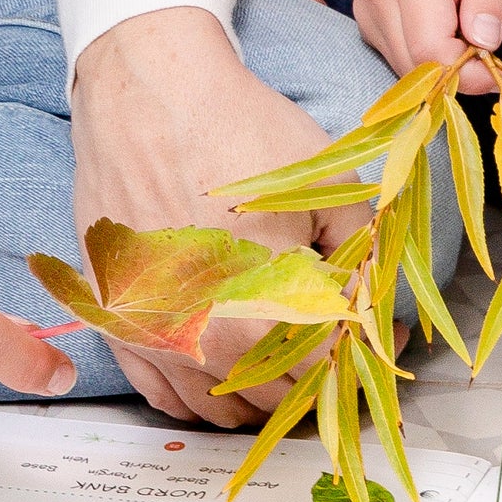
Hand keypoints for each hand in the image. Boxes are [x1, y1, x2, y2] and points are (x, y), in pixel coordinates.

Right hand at [68, 5, 372, 424]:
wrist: (148, 91)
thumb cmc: (237, 130)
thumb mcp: (325, 188)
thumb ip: (359, 256)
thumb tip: (373, 302)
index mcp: (259, 314)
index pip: (325, 372)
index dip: (365, 356)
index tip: (384, 336)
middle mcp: (201, 340)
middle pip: (274, 398)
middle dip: (318, 376)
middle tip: (340, 341)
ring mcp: (152, 334)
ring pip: (217, 410)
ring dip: (260, 395)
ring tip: (288, 355)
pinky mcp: (117, 318)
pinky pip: (162, 392)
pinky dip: (198, 393)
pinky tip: (225, 366)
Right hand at [356, 0, 501, 91]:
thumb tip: (485, 44)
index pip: (430, 51)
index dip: (468, 75)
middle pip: (412, 66)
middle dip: (457, 75)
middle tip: (491, 54)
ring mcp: (364, 1)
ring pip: (401, 65)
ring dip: (440, 66)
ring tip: (468, 32)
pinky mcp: (364, 11)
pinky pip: (393, 52)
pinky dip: (423, 55)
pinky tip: (446, 28)